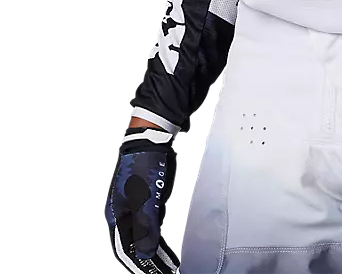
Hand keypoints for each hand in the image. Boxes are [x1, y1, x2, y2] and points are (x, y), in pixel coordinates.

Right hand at [105, 127, 180, 271]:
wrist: (151, 139)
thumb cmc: (142, 165)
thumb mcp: (144, 198)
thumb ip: (145, 227)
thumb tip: (145, 254)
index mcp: (116, 215)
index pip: (124, 249)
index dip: (136, 264)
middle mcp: (123, 213)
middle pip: (134, 244)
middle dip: (146, 260)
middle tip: (163, 270)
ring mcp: (136, 206)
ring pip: (144, 235)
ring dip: (153, 250)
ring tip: (166, 264)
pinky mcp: (149, 199)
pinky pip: (152, 224)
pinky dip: (157, 236)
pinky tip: (164, 247)